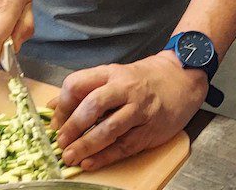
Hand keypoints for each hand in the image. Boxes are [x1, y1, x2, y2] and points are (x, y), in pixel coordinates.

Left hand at [49, 52, 206, 170]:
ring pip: (109, 128)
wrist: (180, 78)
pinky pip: (125, 145)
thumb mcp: (113, 74)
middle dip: (74, 126)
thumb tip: (54, 106)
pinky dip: (106, 156)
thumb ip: (85, 88)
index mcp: (110, 72)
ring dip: (87, 145)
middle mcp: (124, 88)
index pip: (79, 84)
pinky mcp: (151, 129)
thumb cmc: (142, 78)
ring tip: (70, 157)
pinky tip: (91, 162)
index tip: (55, 121)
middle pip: (93, 105)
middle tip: (60, 141)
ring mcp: (139, 109)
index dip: (63, 104)